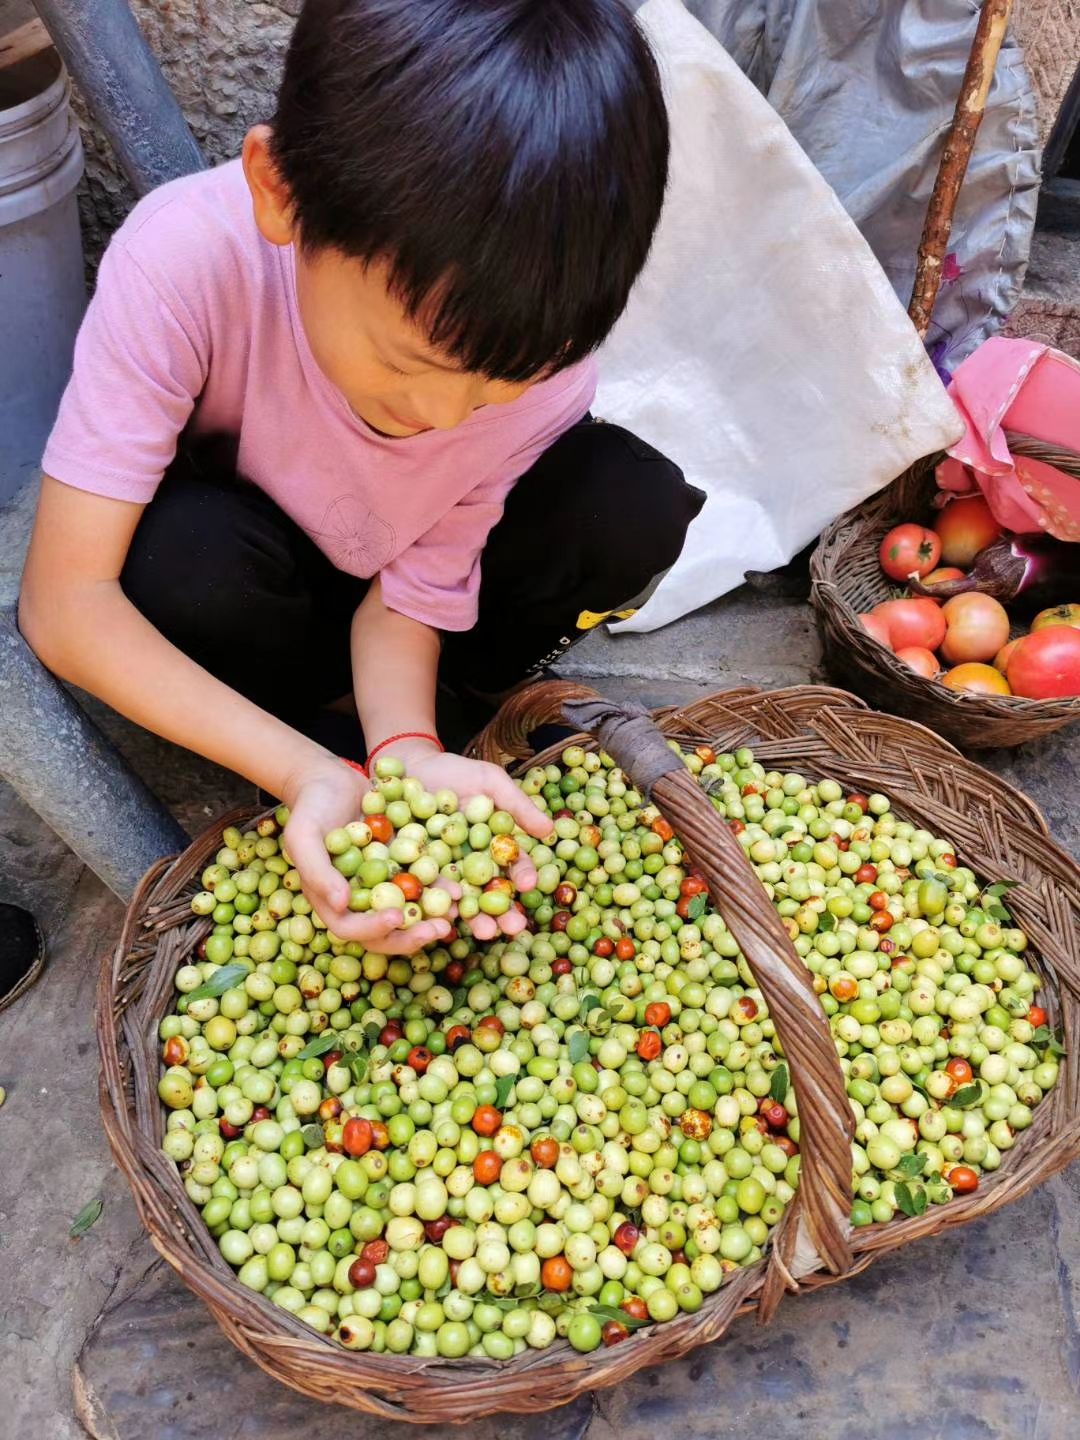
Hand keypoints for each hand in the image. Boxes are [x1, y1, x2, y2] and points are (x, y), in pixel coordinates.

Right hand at [280, 756, 452, 954]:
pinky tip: (458, 886)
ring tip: (457, 913)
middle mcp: (358, 898)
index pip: (350, 928)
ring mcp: (382, 883)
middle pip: (385, 931)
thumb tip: (341, 904)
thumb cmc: (311, 806)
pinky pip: (421, 882)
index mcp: (330, 898)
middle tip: (439, 929)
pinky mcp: (401, 864)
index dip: (373, 929)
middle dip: (412, 935)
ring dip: (433, 917)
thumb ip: (317, 870)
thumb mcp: (303, 834)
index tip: (397, 917)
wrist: (331, 778)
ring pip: (409, 911)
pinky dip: (439, 887)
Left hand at [387, 742, 551, 936]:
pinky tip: (439, 917)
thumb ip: (517, 805)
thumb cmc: (454, 772)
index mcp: (491, 848)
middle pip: (487, 893)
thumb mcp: (489, 781)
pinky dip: (430, 904)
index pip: (512, 866)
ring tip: (481, 931)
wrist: (408, 764)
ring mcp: (438, 873)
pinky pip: (420, 891)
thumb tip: (548, 829)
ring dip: (470, 918)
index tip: (529, 884)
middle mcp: (468, 866)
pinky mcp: (408, 873)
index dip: (522, 875)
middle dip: (500, 914)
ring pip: (456, 900)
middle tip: (512, 928)